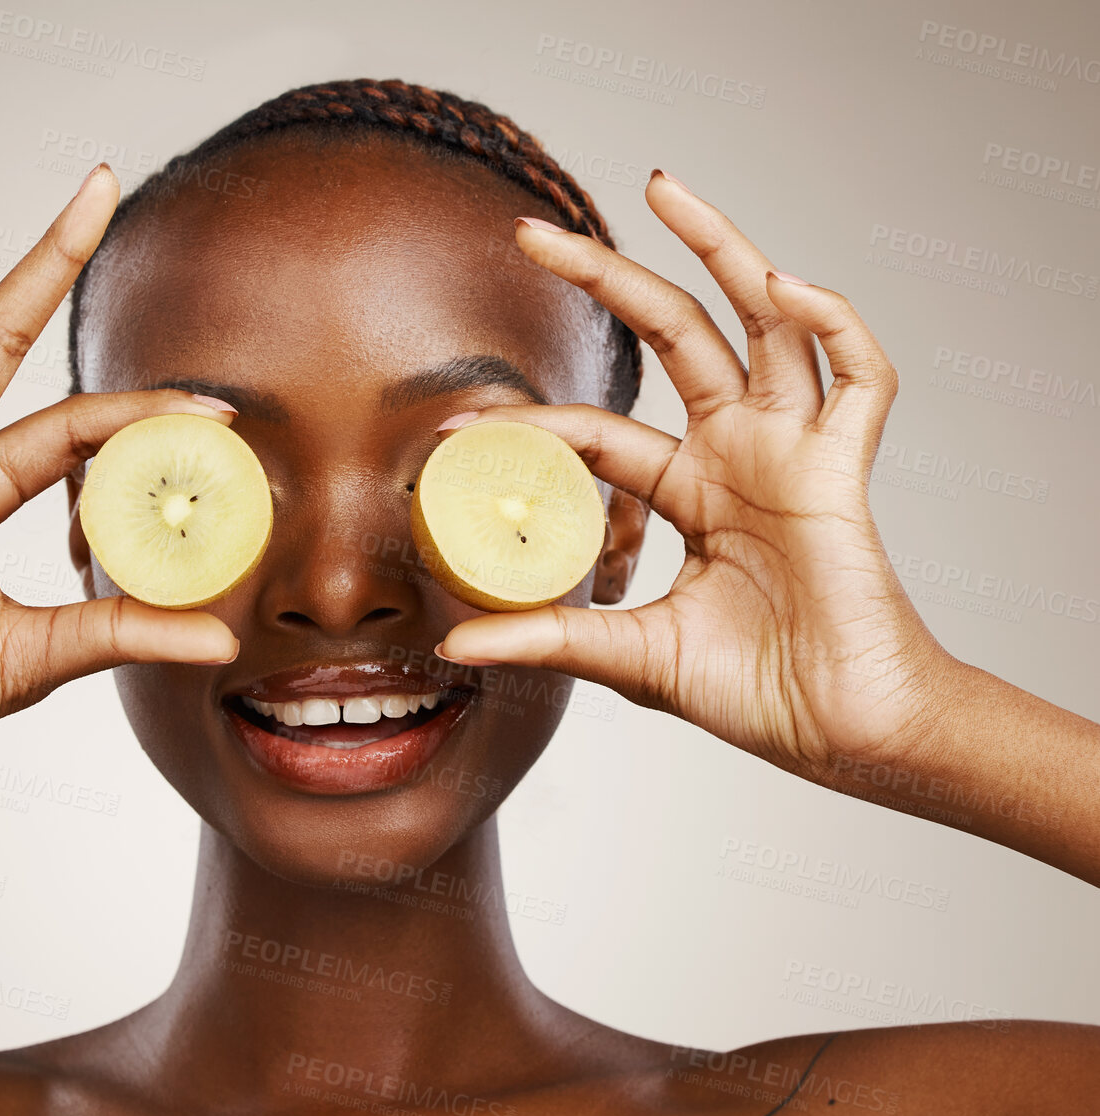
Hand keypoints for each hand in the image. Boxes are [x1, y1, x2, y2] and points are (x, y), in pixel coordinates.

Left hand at [434, 171, 950, 787]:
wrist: (837, 732)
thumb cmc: (753, 693)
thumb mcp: (630, 654)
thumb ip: (550, 637)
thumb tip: (454, 644)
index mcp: (690, 492)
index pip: (598, 432)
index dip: (529, 424)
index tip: (449, 428)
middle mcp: (739, 454)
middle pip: (673, 337)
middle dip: (608, 278)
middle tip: (532, 233)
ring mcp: (793, 452)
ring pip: (765, 322)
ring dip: (722, 249)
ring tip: (661, 188)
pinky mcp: (847, 467)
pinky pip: (859, 375)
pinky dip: (832, 322)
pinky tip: (783, 287)